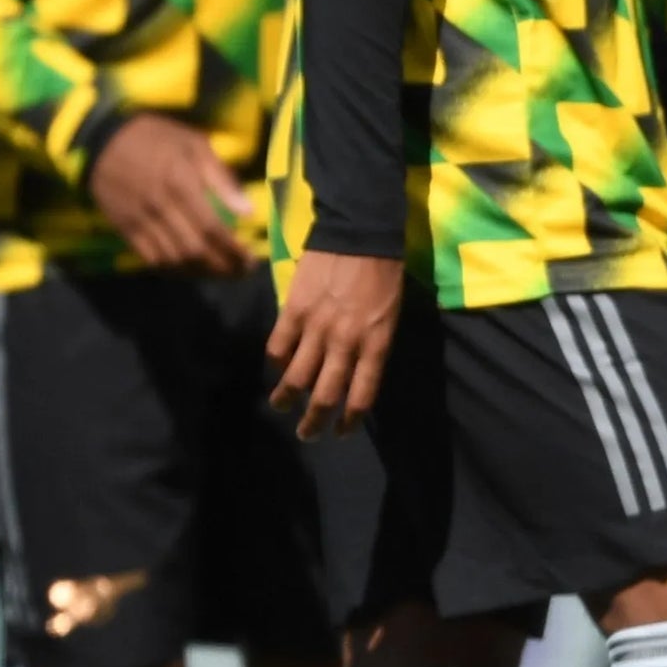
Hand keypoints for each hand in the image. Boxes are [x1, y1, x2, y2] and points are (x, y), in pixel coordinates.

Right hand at [92, 116, 249, 273]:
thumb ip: (222, 178)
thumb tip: (248, 211)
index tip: (251, 258)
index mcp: (180, 182)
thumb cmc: (156, 138)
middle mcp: (160, 206)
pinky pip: (151, 259)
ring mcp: (140, 220)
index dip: (233, 249)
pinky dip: (174, 270)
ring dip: (201, 272)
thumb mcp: (195, 144)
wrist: (100, 141)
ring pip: (174, 260)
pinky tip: (191, 268)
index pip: (212, 227)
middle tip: (241, 271)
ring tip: (221, 272)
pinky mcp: (124, 229)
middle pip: (194, 250)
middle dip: (222, 267)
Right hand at [267, 248, 403, 434]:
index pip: (362, 395)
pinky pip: (278, 347)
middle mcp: (346, 342)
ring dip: (286, 399)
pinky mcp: (293, 310)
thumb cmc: (383, 274)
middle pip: (324, 395)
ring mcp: (317, 327)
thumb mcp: (390, 316)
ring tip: (281, 406)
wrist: (360, 233)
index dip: (349, 420)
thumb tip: (353, 375)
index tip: (340, 432)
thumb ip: (372, 347)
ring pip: (295, 377)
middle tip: (307, 433)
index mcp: (376, 344)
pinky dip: (276, 363)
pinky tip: (278, 368)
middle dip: (314, 421)